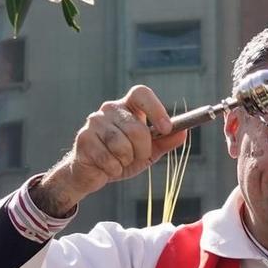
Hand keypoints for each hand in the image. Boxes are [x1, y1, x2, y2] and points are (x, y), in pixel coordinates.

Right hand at [30, 86, 187, 216]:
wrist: (91, 173)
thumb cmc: (120, 158)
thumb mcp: (147, 151)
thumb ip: (164, 142)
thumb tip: (183, 133)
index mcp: (127, 107)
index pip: (141, 94)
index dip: (156, 109)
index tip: (166, 128)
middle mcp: (109, 109)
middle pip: (137, 129)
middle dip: (142, 150)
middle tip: (134, 157)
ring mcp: (94, 122)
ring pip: (122, 146)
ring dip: (125, 161)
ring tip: (117, 161)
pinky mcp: (84, 139)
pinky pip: (108, 159)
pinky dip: (113, 169)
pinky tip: (105, 167)